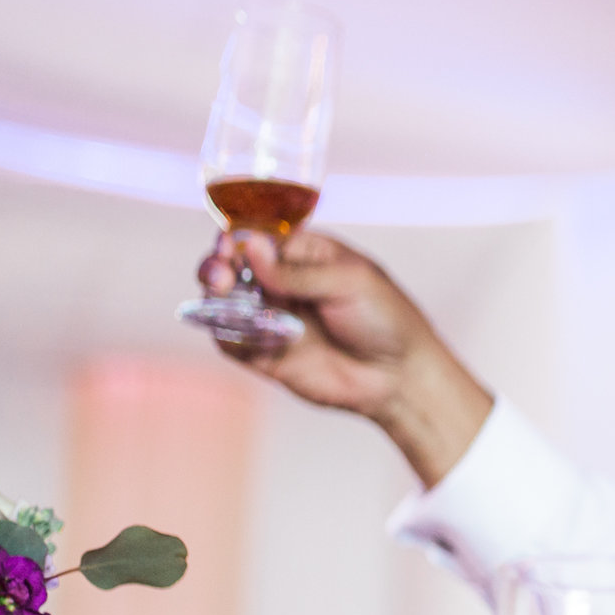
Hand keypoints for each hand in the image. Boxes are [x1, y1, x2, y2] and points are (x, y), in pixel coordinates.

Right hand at [195, 231, 490, 484]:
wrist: (399, 375)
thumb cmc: (385, 318)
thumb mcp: (348, 282)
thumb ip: (297, 271)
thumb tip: (252, 248)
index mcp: (306, 254)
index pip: (258, 238)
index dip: (237, 240)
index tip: (227, 245)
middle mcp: (283, 283)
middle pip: (232, 268)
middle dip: (217, 267)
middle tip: (219, 275)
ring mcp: (273, 318)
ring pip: (225, 303)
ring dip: (215, 299)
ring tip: (221, 296)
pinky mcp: (266, 354)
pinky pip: (232, 341)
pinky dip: (227, 334)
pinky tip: (237, 330)